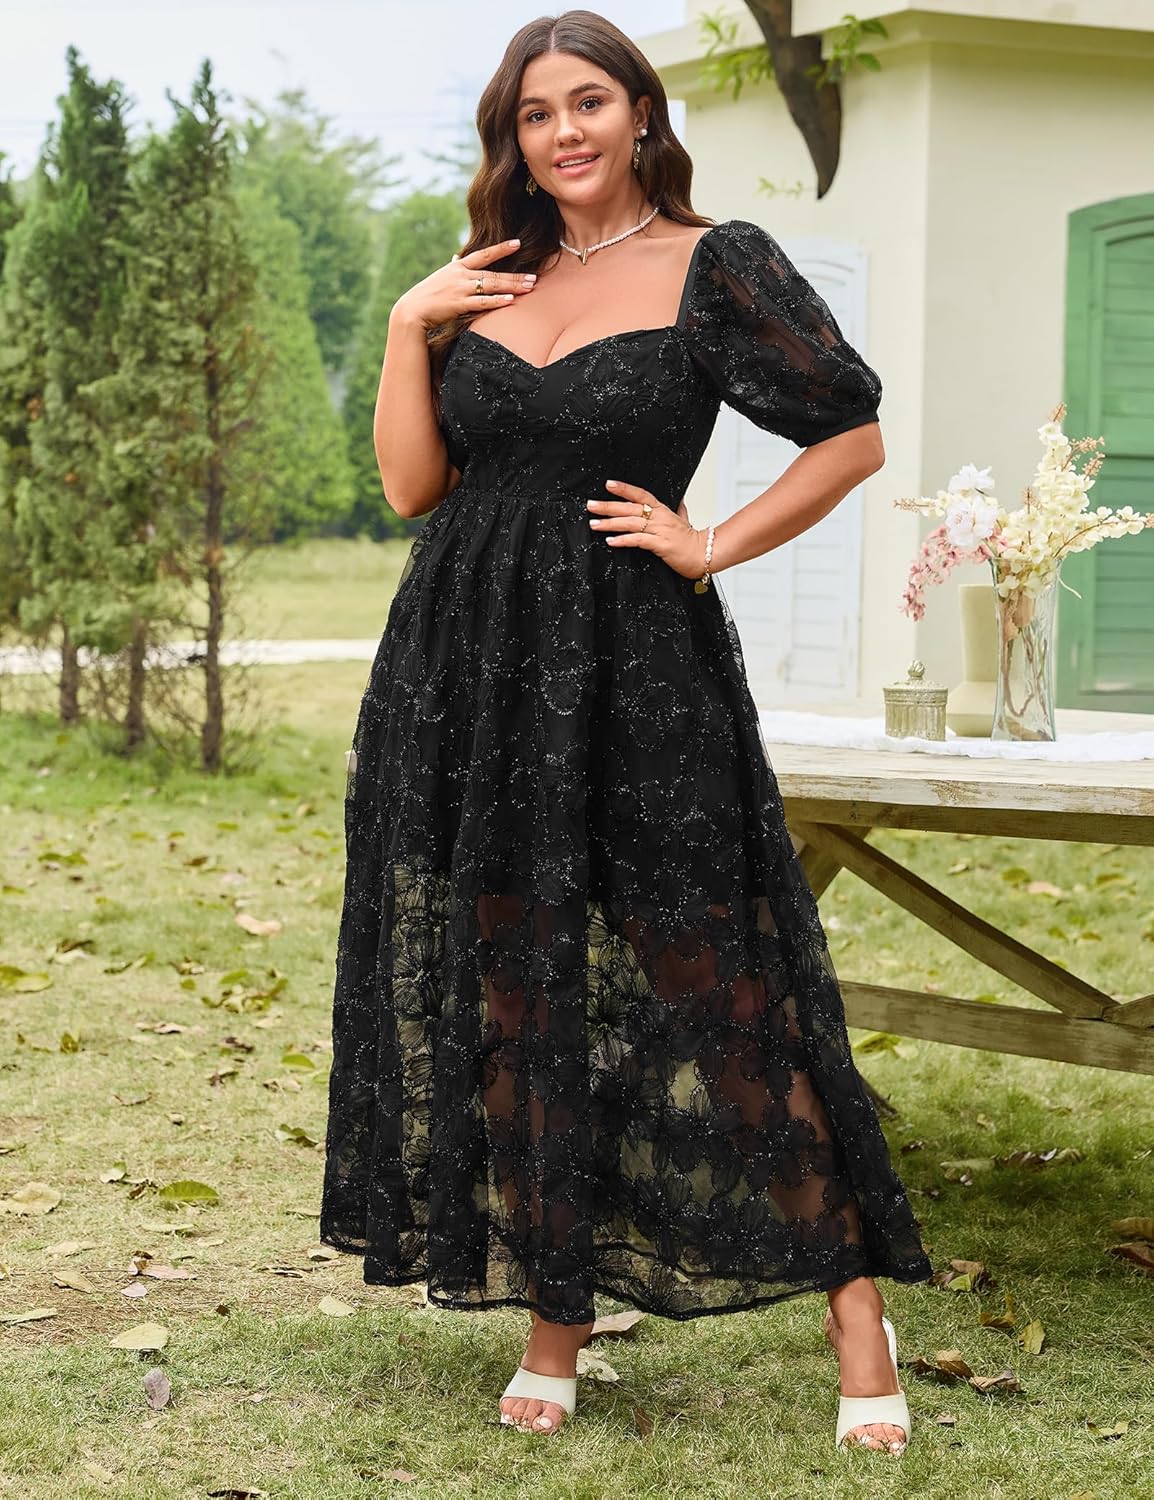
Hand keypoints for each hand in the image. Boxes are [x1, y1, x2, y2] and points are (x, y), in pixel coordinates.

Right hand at [391, 238, 535, 330]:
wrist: (412, 311)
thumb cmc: (427, 296)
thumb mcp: (441, 277)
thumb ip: (453, 269)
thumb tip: (458, 259)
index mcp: (458, 267)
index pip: (483, 255)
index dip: (501, 248)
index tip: (517, 243)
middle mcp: (461, 275)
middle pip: (493, 273)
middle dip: (515, 275)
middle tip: (534, 277)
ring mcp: (460, 289)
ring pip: (491, 286)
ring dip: (511, 286)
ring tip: (529, 287)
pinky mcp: (458, 304)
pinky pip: (482, 302)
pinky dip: (496, 301)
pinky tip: (510, 300)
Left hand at [586, 480, 709, 580]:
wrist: (705, 555)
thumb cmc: (692, 541)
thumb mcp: (684, 521)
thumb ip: (679, 510)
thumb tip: (680, 501)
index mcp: (663, 510)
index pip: (641, 494)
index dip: (624, 488)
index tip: (608, 484)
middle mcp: (660, 518)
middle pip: (630, 508)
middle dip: (608, 506)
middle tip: (591, 505)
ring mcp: (660, 531)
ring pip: (631, 523)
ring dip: (610, 523)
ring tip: (594, 524)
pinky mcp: (660, 545)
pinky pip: (638, 540)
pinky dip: (623, 540)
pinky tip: (611, 541)